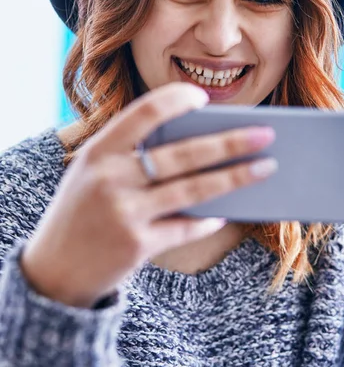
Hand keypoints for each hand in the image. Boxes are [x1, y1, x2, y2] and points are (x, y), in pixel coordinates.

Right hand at [21, 82, 275, 307]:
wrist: (53, 269)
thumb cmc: (82, 209)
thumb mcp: (94, 171)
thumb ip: (133, 155)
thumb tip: (201, 144)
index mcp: (99, 150)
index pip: (145, 111)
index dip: (178, 100)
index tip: (205, 97)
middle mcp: (111, 177)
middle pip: (184, 153)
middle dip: (231, 142)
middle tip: (267, 134)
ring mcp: (124, 212)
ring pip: (195, 189)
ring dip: (236, 177)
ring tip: (266, 167)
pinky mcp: (138, 245)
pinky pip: (186, 227)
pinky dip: (208, 218)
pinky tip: (226, 211)